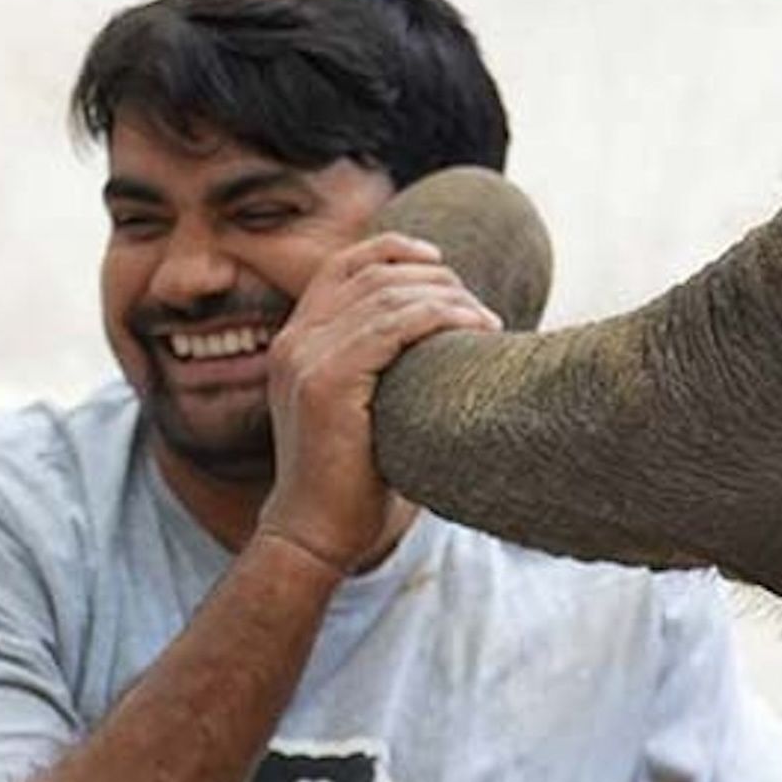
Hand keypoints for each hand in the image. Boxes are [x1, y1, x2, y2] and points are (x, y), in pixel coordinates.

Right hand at [258, 233, 501, 572]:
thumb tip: (443, 330)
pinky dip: (441, 318)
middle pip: (374, 276)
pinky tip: (475, 329)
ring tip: (488, 322)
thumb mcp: (359, 405)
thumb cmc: (355, 476)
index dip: (392, 250)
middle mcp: (294, 341)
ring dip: (449, 300)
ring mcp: (306, 358)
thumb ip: (378, 362)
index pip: (341, 266)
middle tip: (479, 307)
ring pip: (389, 297)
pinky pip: (393, 328)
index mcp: (296, 339)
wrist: (317, 531)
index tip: (440, 260)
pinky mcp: (327, 382)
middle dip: (435, 279)